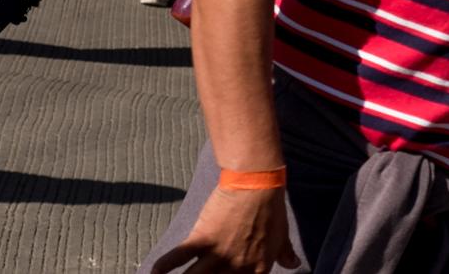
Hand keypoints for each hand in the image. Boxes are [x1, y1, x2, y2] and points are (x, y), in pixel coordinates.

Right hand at [150, 184, 292, 273]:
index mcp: (257, 270)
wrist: (257, 183)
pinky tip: (153, 272)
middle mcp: (237, 269)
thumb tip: (295, 264)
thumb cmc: (272, 208)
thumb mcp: (281, 234)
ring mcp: (218, 256)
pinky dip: (164, 265)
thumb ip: (284, 254)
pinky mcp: (202, 238)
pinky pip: (179, 257)